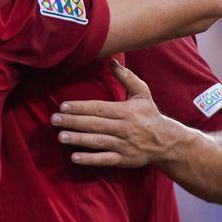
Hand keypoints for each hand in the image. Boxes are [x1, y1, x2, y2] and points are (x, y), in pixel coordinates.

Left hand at [51, 60, 183, 166]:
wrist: (167, 142)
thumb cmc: (149, 114)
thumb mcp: (142, 94)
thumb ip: (127, 78)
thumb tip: (111, 62)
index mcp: (126, 111)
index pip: (99, 108)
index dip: (81, 107)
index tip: (63, 106)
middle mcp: (124, 128)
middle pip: (95, 124)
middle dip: (73, 121)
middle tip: (54, 119)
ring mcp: (124, 145)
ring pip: (98, 141)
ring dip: (79, 139)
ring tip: (60, 136)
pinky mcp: (125, 160)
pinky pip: (105, 160)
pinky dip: (90, 159)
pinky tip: (74, 157)